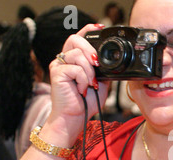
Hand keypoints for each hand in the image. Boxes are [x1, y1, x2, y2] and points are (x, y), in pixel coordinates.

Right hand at [48, 24, 109, 140]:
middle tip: (97, 65)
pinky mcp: (56, 73)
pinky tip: (83, 89)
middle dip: (89, 50)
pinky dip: (84, 79)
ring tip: (91, 84)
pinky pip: (75, 68)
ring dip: (89, 71)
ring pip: (77, 55)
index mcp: (75, 59)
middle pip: (75, 39)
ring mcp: (59, 65)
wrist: (76, 117)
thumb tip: (115, 63)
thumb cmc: (86, 102)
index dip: (88, 30)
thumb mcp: (101, 83)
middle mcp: (65, 59)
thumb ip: (104, 70)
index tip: (99, 28)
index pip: (79, 38)